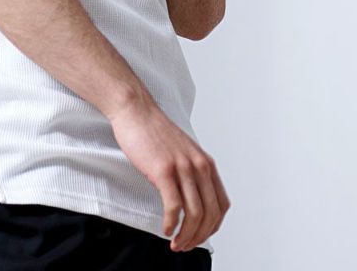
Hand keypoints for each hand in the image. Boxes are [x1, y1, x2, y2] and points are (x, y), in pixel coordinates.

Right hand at [108, 96, 230, 252]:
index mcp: (205, 162)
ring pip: (195, 214)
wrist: (135, 110)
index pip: (221, 205)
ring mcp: (182, 167)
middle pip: (211, 214)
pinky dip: (172, 224)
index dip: (213, 227)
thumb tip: (189, 199)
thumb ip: (190, 172)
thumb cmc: (153, 131)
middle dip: (200, 236)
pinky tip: (166, 229)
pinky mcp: (163, 170)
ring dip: (187, 236)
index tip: (200, 235)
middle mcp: (199, 165)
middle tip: (186, 246)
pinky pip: (174, 206)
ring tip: (176, 243)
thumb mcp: (182, 151)